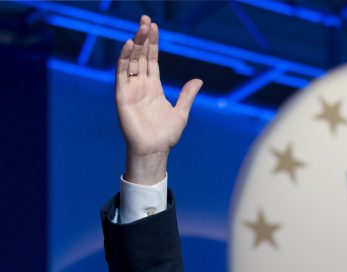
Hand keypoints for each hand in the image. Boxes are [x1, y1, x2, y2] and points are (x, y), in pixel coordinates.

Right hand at [115, 15, 202, 183]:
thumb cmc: (166, 136)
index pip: (152, 60)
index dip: (153, 44)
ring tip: (141, 27)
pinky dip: (125, 59)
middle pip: (141, 56)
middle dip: (144, 38)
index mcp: (154, 88)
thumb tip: (199, 80)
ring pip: (132, 61)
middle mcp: (140, 85)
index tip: (155, 27)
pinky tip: (130, 45)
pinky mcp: (122, 95)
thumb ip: (187, 95)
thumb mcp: (181, 112)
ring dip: (136, 43)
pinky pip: (122, 73)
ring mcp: (130, 89)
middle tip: (146, 19)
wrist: (154, 151)